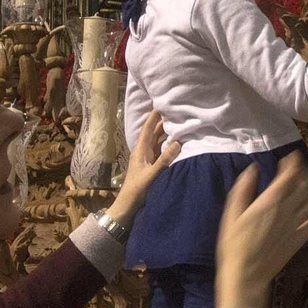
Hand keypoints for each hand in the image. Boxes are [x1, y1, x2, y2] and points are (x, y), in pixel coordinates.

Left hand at [105, 111, 179, 226]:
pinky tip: (177, 140)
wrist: (128, 204)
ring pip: (158, 140)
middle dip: (162, 121)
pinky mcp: (152, 164)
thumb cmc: (137, 189)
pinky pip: (161, 149)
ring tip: (178, 121)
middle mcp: (144, 151)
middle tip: (174, 110)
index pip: (148, 129)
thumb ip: (164, 160)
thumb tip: (177, 142)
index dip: (154, 116)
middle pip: (154, 132)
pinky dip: (168, 143)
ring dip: (166, 131)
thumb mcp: (152, 175)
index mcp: (140, 150)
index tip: (161, 103)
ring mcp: (148, 158)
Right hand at [214, 155, 307, 307]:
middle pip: (304, 185)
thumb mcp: (231, 215)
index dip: (293, 163)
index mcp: (271, 202)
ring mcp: (296, 226)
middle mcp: (288, 212)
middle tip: (299, 167)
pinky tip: (305, 210)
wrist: (247, 276)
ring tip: (305, 183)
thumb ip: (243, 190)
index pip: (289, 176)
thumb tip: (253, 170)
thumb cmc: (233, 246)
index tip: (291, 156)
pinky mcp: (299, 240)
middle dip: (304, 172)